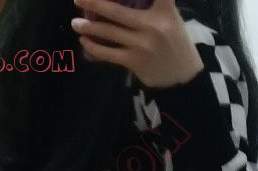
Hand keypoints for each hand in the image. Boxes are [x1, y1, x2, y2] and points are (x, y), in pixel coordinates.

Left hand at [71, 0, 203, 87]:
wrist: (182, 77)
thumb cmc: (174, 43)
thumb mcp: (171, 18)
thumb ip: (154, 6)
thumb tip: (121, 2)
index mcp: (164, 11)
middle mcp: (152, 26)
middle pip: (117, 11)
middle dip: (94, 3)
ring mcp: (141, 45)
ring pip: (109, 32)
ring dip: (89, 27)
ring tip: (75, 23)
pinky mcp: (134, 61)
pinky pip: (108, 53)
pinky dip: (94, 48)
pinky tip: (85, 42)